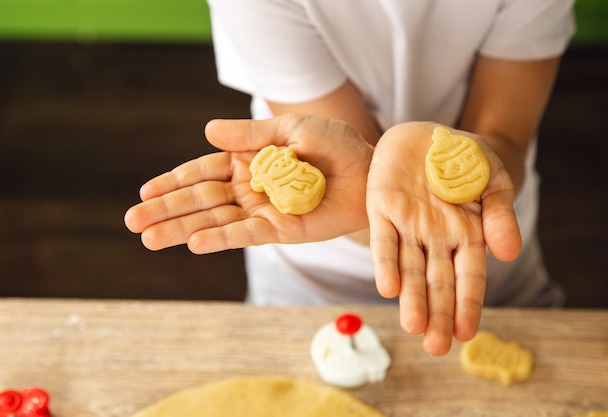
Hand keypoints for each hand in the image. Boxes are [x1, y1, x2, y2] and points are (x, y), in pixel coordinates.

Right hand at [124, 113, 372, 252]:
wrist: (368, 172)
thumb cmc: (333, 145)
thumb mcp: (290, 130)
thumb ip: (250, 135)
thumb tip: (207, 130)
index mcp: (247, 161)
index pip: (202, 172)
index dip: (173, 181)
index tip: (144, 192)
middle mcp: (248, 189)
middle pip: (199, 200)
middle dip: (166, 210)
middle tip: (133, 222)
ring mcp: (261, 211)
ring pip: (214, 221)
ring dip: (181, 229)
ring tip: (149, 239)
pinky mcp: (280, 230)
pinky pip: (245, 235)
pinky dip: (220, 239)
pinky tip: (193, 244)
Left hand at [366, 122, 521, 355]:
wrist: (428, 132)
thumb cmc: (465, 158)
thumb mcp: (493, 180)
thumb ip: (499, 215)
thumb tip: (509, 253)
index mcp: (466, 235)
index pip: (468, 277)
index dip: (467, 304)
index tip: (466, 333)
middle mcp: (435, 238)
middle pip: (437, 282)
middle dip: (437, 314)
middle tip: (435, 346)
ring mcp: (407, 225)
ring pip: (409, 268)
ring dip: (411, 297)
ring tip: (412, 326)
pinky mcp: (381, 208)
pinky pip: (383, 238)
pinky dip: (385, 262)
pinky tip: (388, 286)